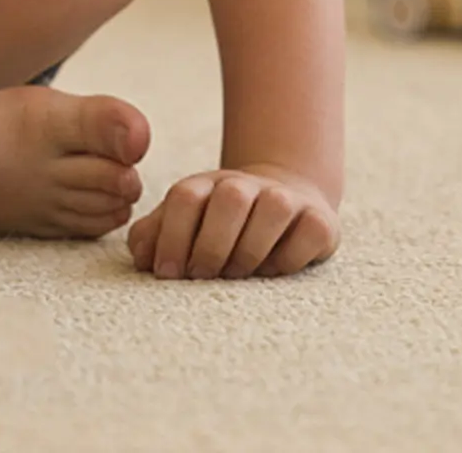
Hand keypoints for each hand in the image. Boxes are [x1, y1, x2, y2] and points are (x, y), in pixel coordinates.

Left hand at [127, 164, 338, 279]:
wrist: (283, 202)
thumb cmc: (221, 225)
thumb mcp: (185, 224)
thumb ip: (154, 236)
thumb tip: (142, 259)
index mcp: (207, 184)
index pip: (185, 197)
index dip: (171, 236)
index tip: (166, 273)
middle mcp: (246, 185)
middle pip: (230, 199)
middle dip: (211, 244)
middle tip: (202, 275)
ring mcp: (285, 198)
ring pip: (272, 209)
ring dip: (250, 249)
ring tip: (235, 275)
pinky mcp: (319, 219)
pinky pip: (308, 234)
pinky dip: (289, 258)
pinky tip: (272, 273)